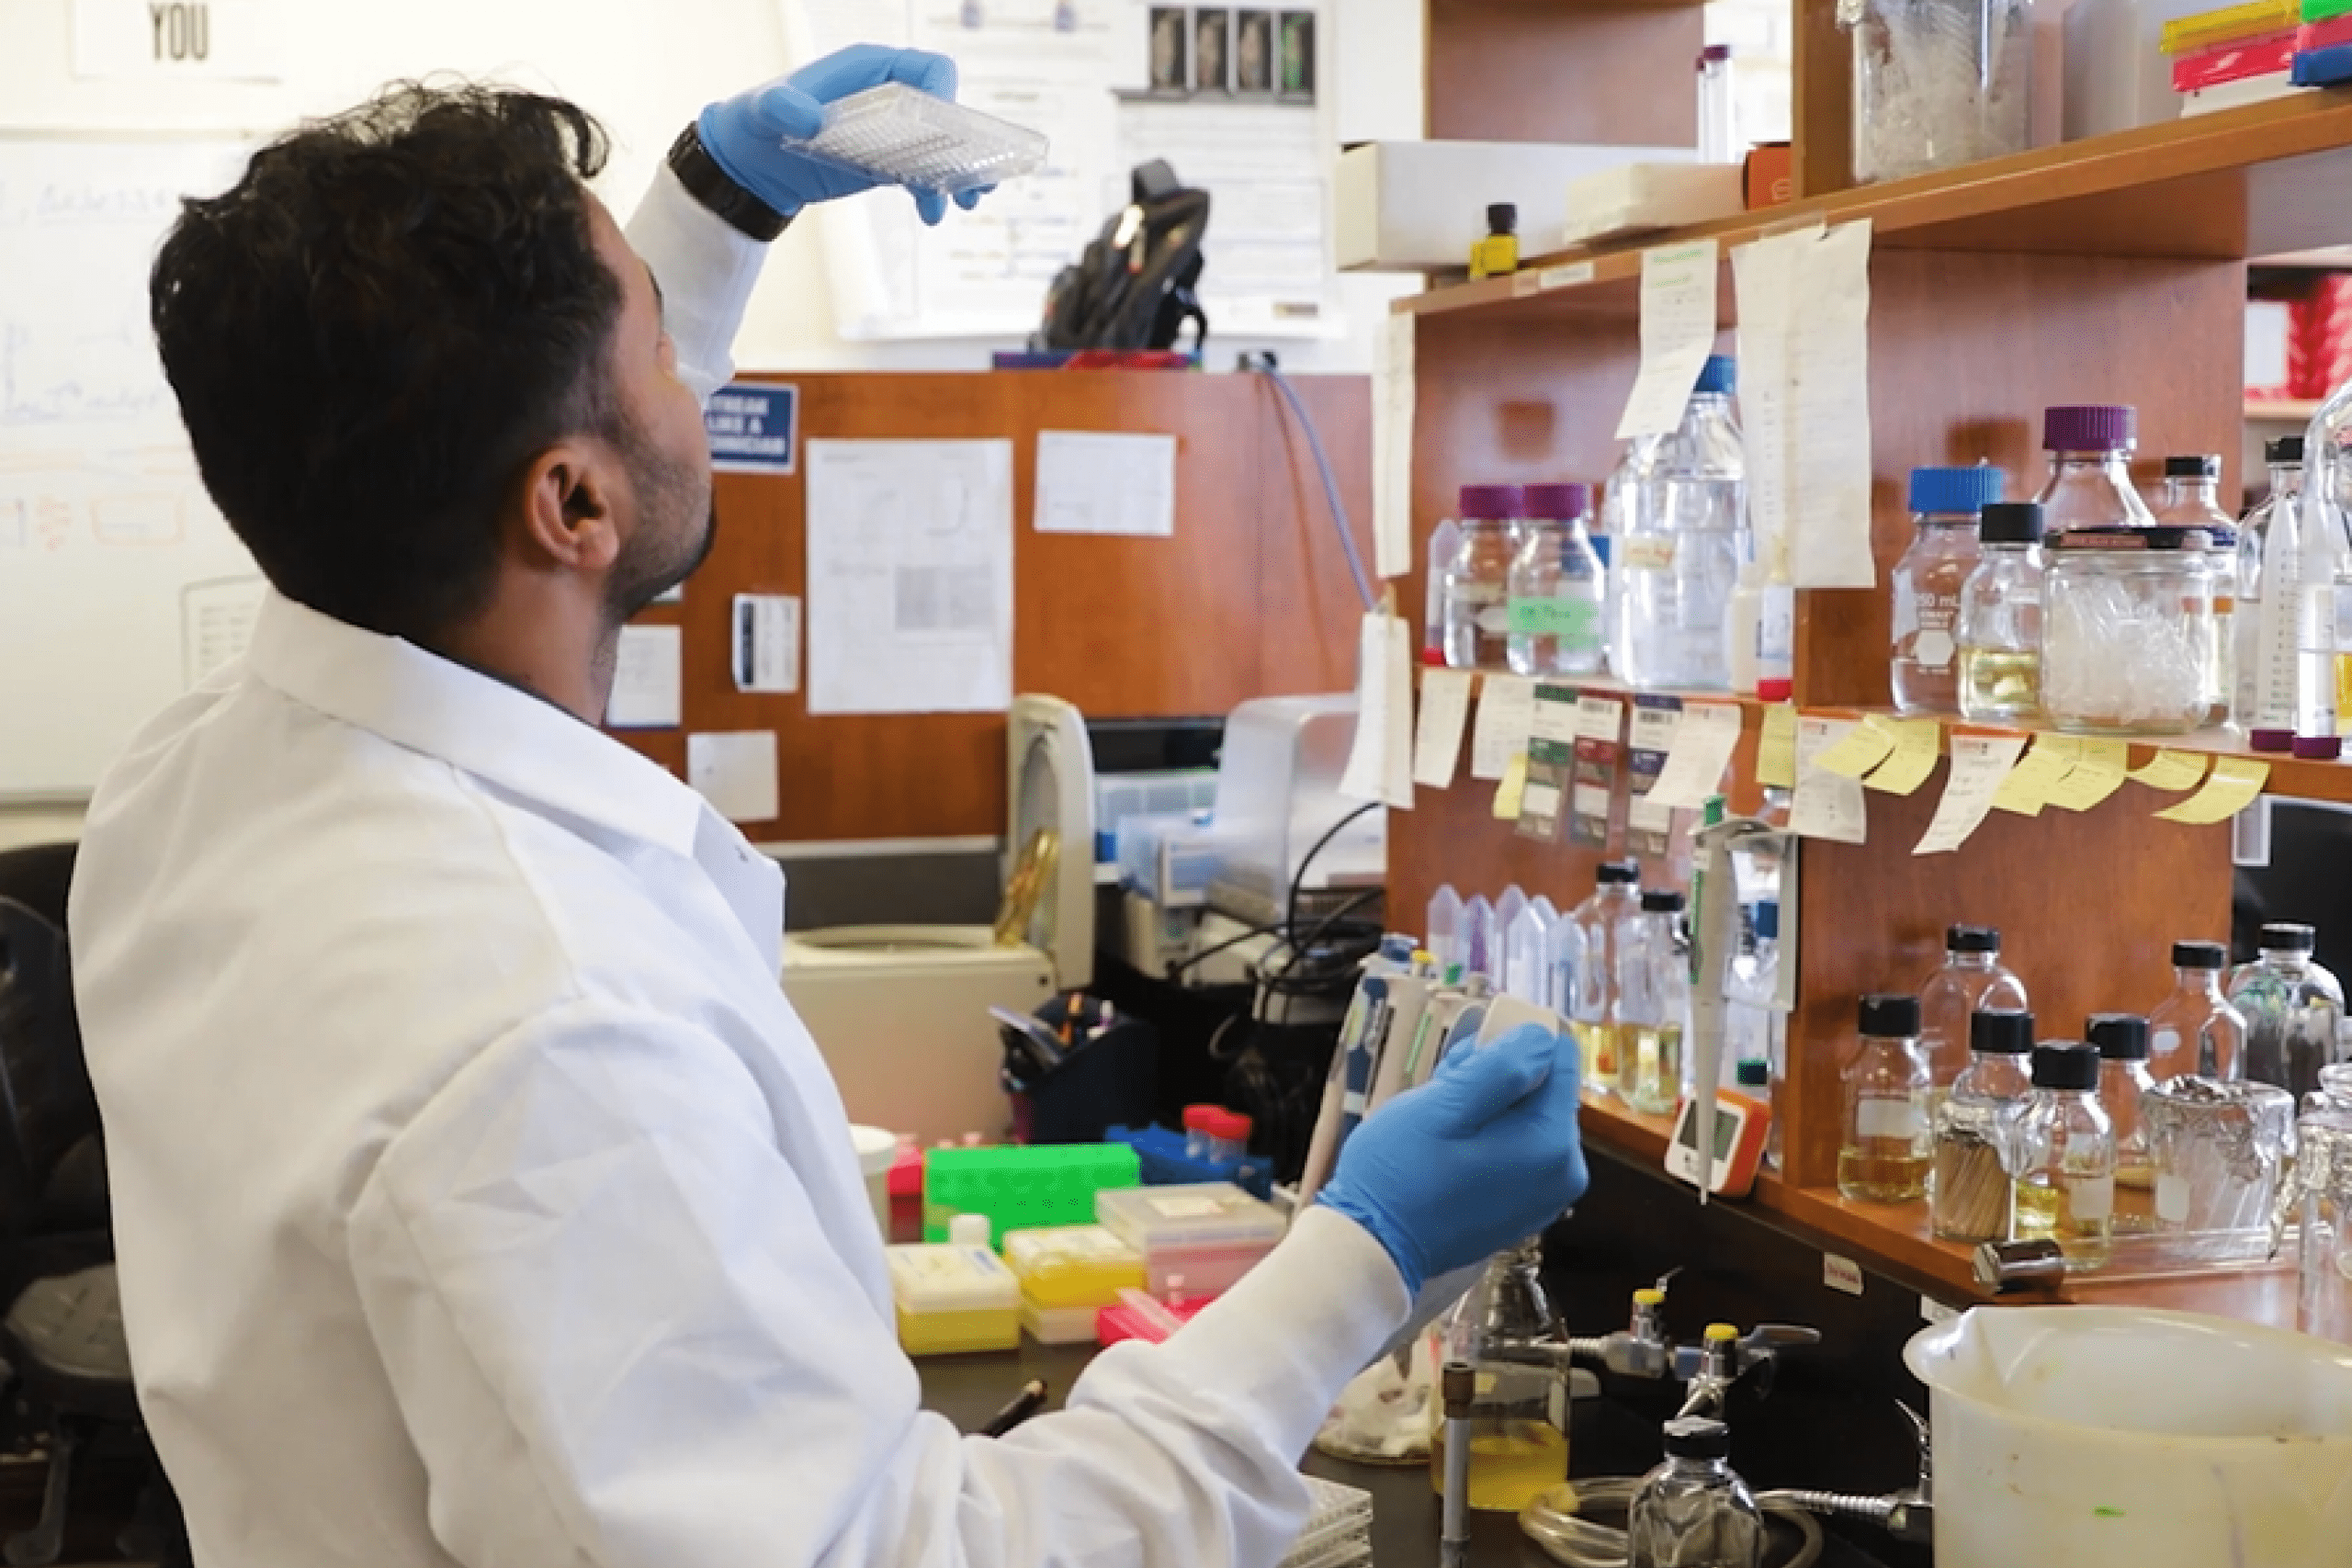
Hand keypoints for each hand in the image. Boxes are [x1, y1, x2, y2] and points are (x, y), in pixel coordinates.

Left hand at [698, 45, 991, 225]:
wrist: (751, 162)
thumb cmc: (756, 121)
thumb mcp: (765, 110)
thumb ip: (785, 108)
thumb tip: (811, 119)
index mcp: (869, 70)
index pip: (927, 69)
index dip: (944, 95)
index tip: (947, 130)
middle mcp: (887, 96)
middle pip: (945, 112)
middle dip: (966, 144)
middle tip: (973, 179)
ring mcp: (890, 132)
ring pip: (941, 148)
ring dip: (956, 175)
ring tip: (962, 202)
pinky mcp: (885, 163)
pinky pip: (921, 175)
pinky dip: (932, 193)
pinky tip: (931, 214)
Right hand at [1316, 1024, 1587, 1294]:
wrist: (1375, 1248)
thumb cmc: (1400, 1174)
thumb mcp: (1443, 1107)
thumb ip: (1501, 1068)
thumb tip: (1545, 1038)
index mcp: (1551, 1142)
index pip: (1558, 1056)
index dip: (1512, 1040)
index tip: (1468, 1055)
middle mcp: (1565, 1170)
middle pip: (1543, 1087)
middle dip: (1498, 1075)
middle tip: (1444, 1086)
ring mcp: (1549, 1194)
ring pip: (1528, 1116)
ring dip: (1489, 1104)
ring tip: (1440, 1116)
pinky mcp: (1528, 1207)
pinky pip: (1520, 1149)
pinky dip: (1490, 1135)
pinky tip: (1449, 1145)